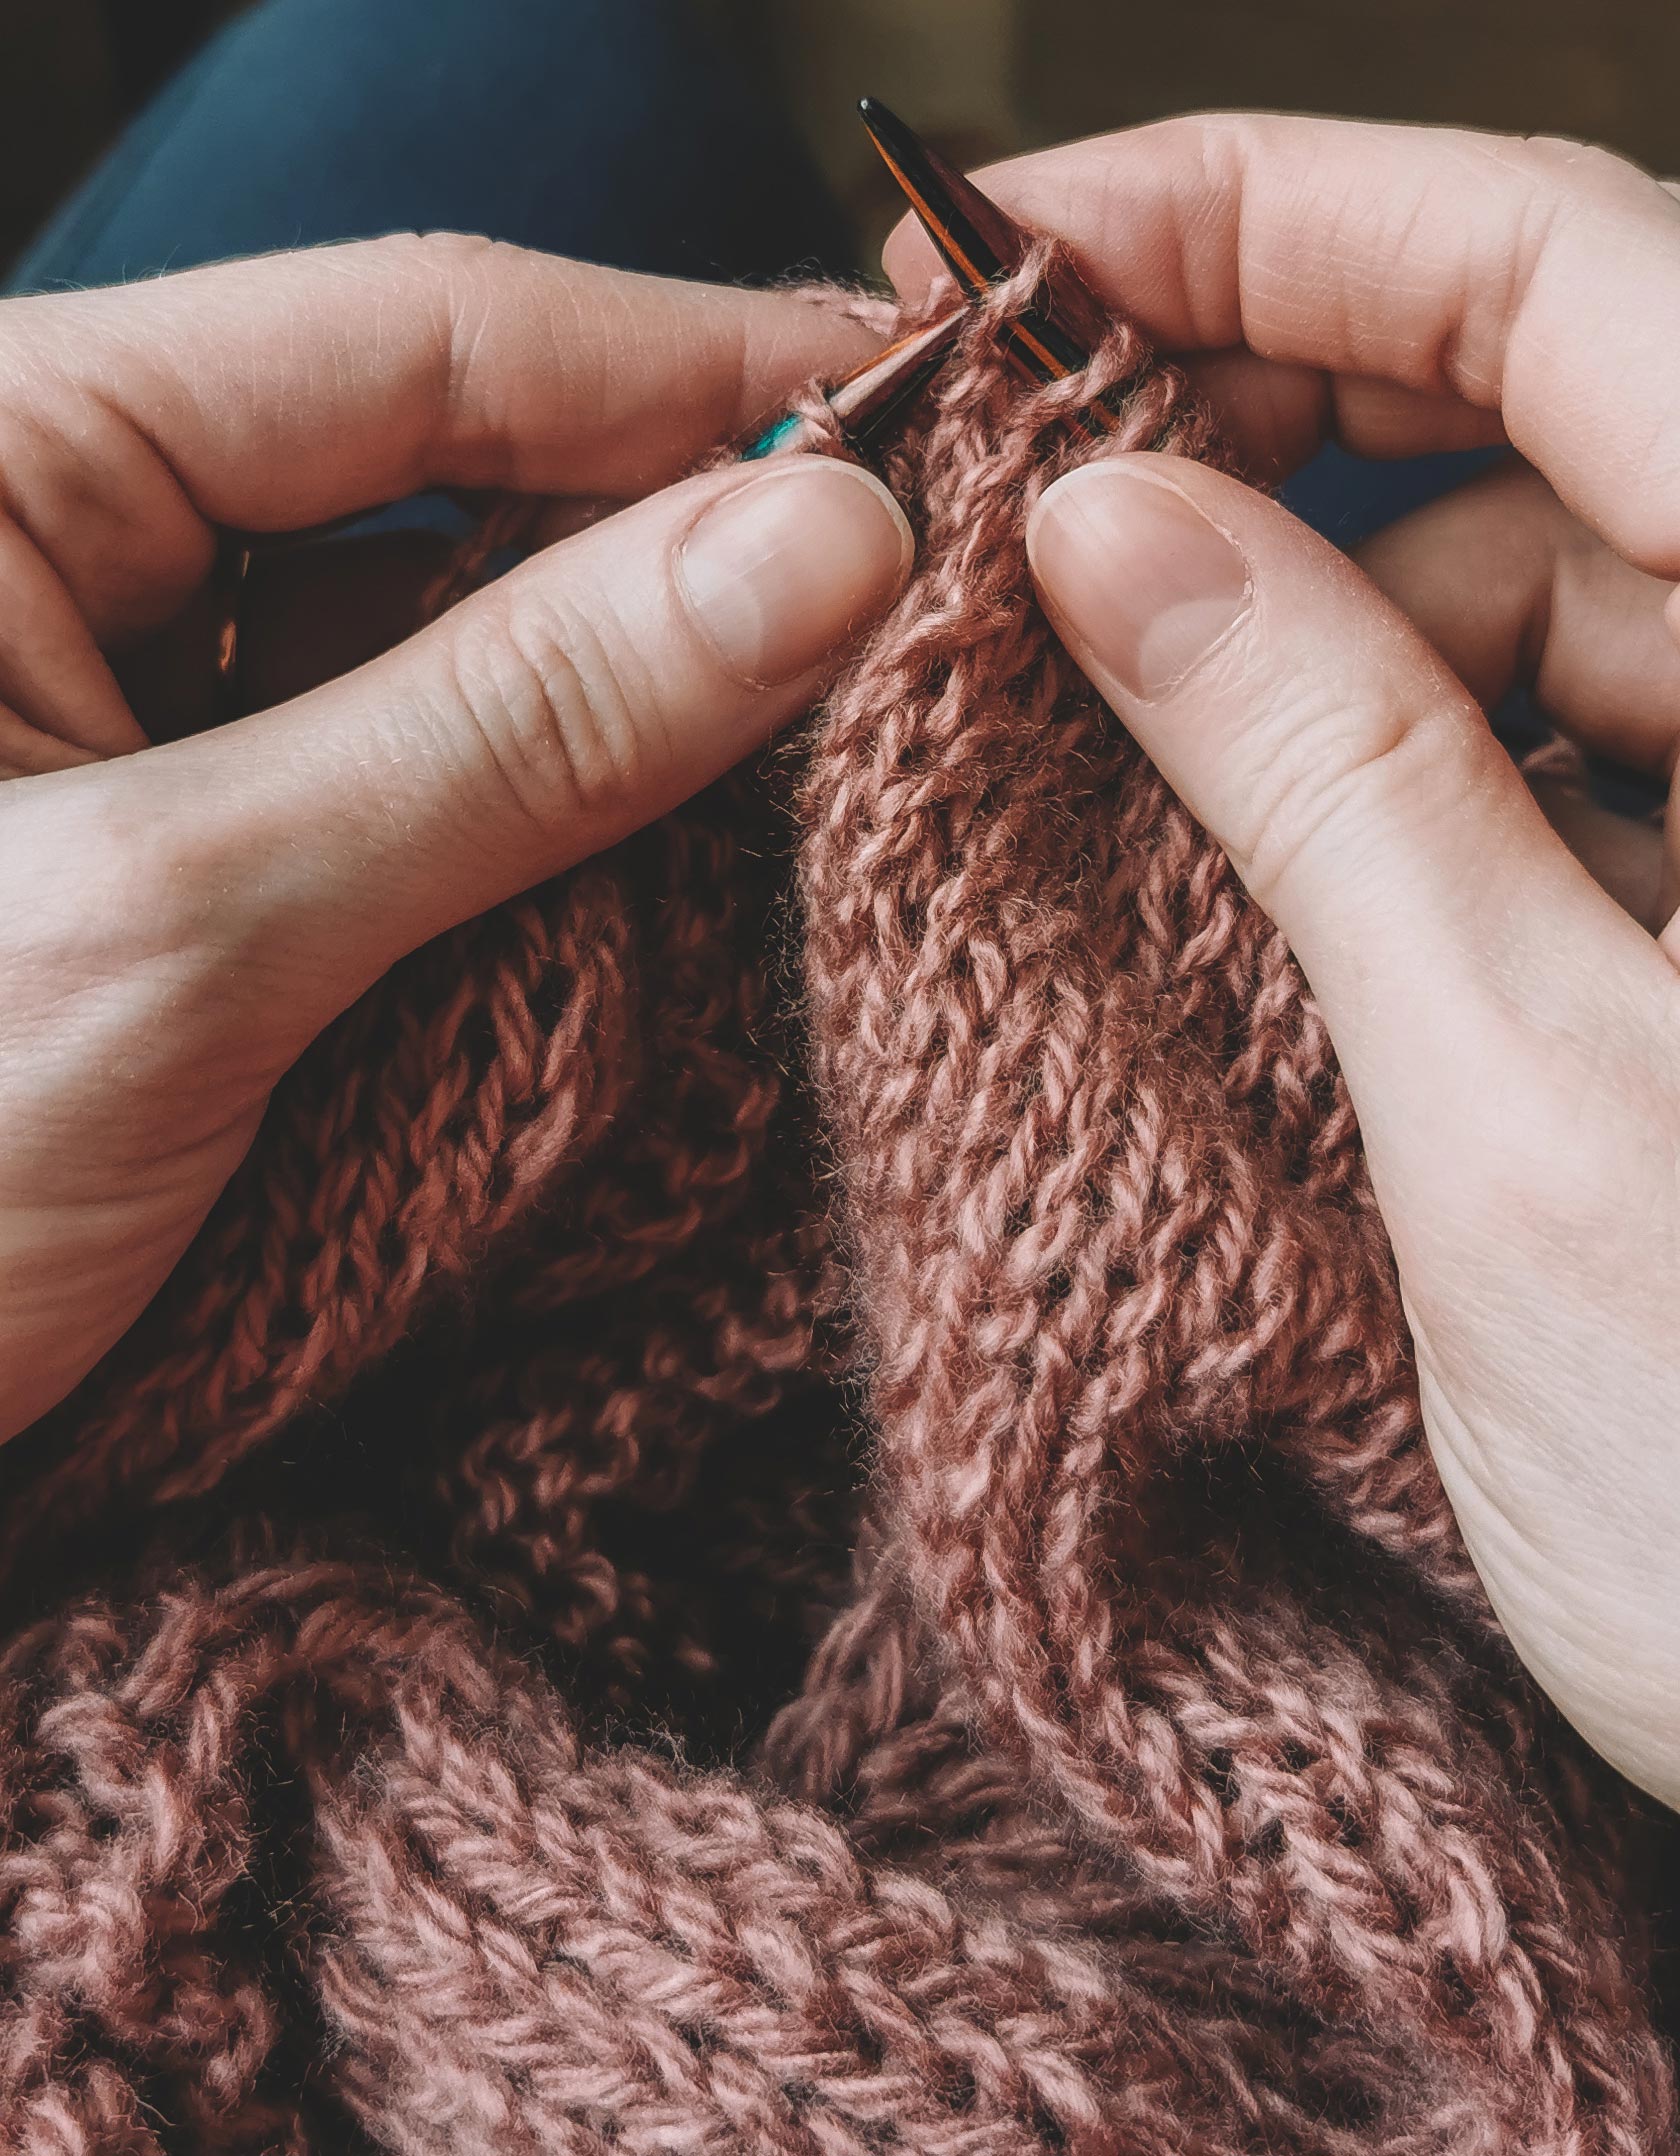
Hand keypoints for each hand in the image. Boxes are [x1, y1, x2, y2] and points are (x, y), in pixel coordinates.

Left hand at [0, 237, 909, 1443]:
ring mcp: (152, 725)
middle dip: (686, 550)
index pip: (412, 340)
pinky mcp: (216, 876)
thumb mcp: (185, 930)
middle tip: (921, 616)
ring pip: (463, 659)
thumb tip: (819, 545)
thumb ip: (508, 729)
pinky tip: (708, 868)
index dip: (688, 369)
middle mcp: (72, 556)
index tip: (917, 430)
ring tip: (848, 752)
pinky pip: (436, 810)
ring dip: (647, 716)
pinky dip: (573, 848)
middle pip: (454, 485)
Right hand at [886, 116, 1679, 1804]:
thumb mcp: (1522, 1113)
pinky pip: (1542, 767)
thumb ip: (1322, 779)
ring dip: (1294, 641)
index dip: (1265, 208)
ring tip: (1083, 735)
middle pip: (1535, 410)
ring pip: (1520, 601)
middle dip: (1250, 433)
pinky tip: (1233, 858)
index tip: (1007, 239)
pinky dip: (1377, 782)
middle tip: (1001, 508)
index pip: (1562, 269)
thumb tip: (1105, 535)